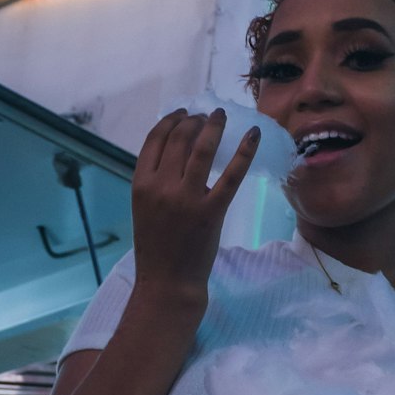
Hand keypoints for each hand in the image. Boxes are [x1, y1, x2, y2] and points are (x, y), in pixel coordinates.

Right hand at [131, 108, 259, 302]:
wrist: (167, 281)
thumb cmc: (156, 245)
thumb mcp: (143, 207)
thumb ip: (155, 180)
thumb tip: (176, 149)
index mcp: (140, 184)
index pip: (155, 139)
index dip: (171, 120)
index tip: (183, 113)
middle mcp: (161, 187)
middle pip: (179, 138)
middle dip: (194, 120)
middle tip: (206, 116)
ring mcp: (186, 199)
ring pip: (202, 149)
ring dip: (213, 126)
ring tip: (220, 115)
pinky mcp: (211, 211)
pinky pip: (232, 175)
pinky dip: (245, 151)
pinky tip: (253, 134)